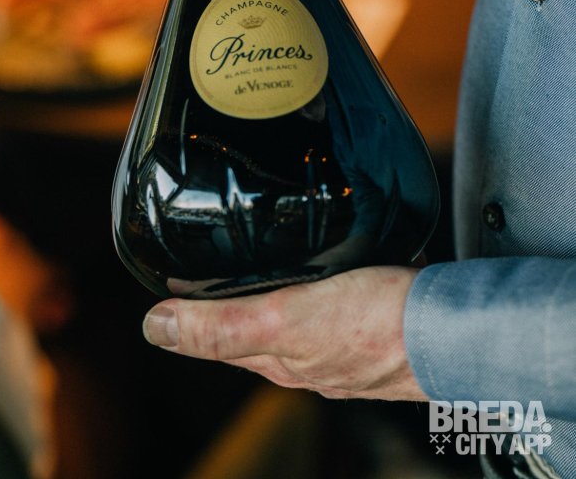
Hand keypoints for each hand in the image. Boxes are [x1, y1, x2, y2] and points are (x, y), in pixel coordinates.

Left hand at [142, 265, 427, 401]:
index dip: (193, 311)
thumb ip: (224, 325)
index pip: (220, 336)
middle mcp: (309, 358)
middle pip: (256, 326)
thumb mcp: (286, 321)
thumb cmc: (377, 325)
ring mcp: (345, 343)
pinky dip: (322, 282)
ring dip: (280, 288)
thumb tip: (156, 327)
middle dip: (235, 297)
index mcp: (281, 360)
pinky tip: (330, 261)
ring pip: (297, 312)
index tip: (173, 278)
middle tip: (215, 256)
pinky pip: (336, 300)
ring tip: (267, 254)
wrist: (458, 331)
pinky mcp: (378, 322)